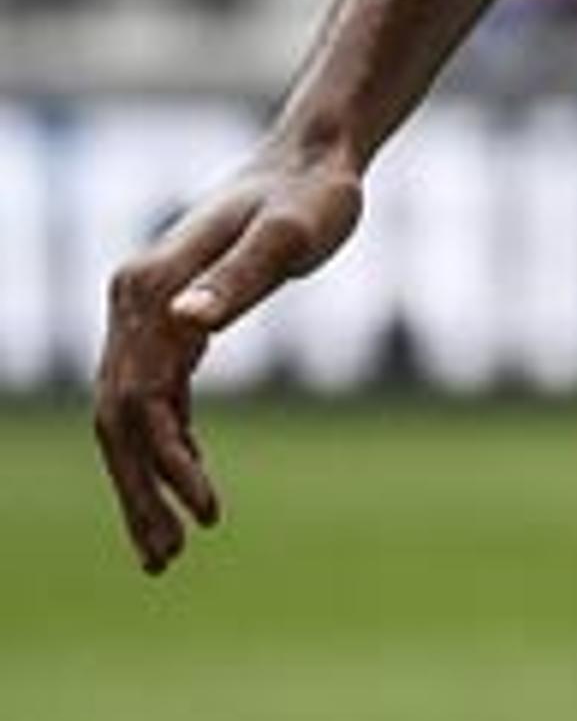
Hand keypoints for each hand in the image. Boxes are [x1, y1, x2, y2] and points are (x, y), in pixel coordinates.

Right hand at [94, 137, 366, 572]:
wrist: (314, 160)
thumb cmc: (312, 195)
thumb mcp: (289, 235)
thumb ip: (239, 279)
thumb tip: (186, 324)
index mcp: (147, 288)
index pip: (137, 398)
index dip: (164, 462)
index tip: (207, 512)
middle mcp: (134, 302)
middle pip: (118, 417)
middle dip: (138, 492)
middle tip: (166, 560)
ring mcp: (149, 311)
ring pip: (130, 413)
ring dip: (146, 479)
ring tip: (171, 546)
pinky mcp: (175, 318)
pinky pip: (157, 394)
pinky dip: (167, 443)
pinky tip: (187, 482)